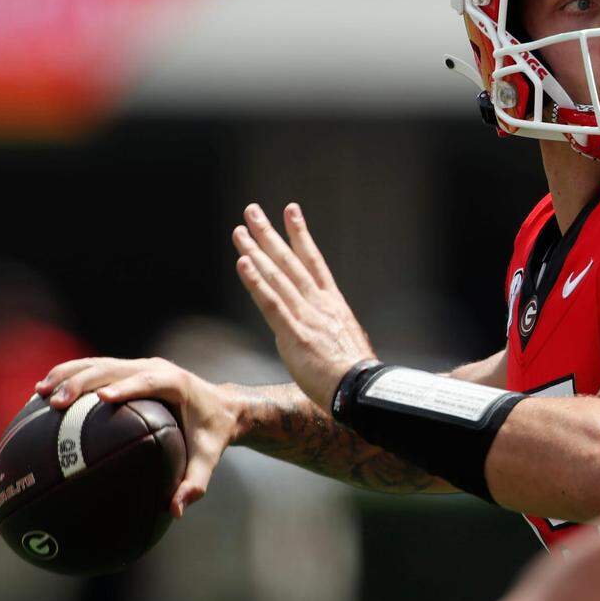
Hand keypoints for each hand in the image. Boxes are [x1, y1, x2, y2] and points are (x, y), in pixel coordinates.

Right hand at [35, 357, 238, 517]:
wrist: (223, 406)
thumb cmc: (214, 433)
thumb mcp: (208, 458)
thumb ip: (195, 483)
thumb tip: (175, 510)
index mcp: (176, 384)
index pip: (149, 381)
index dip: (126, 386)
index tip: (101, 399)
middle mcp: (156, 368)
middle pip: (114, 367)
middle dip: (83, 381)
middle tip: (55, 402)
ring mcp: (141, 366)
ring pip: (99, 363)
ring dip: (68, 375)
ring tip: (39, 394)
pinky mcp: (129, 370)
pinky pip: (96, 369)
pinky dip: (69, 376)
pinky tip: (43, 394)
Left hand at [233, 202, 373, 408]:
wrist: (360, 389)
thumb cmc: (354, 375)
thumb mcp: (346, 342)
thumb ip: (330, 329)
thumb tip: (324, 328)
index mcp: (333, 304)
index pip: (313, 261)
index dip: (300, 234)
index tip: (290, 211)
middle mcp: (319, 303)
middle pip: (290, 261)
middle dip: (270, 234)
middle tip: (253, 210)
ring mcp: (307, 316)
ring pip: (278, 276)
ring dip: (256, 251)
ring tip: (239, 230)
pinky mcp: (294, 334)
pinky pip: (271, 303)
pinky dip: (256, 282)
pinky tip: (243, 263)